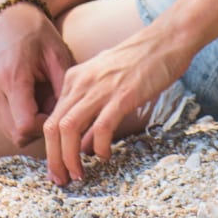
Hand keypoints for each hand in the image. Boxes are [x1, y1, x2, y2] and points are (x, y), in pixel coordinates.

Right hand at [0, 2, 75, 146]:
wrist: (11, 21)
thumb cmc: (39, 35)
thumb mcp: (58, 56)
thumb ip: (63, 88)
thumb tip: (69, 119)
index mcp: (13, 78)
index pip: (26, 125)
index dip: (47, 126)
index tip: (61, 112)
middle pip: (18, 135)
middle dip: (41, 128)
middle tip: (57, 107)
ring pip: (12, 133)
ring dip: (32, 126)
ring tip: (46, 102)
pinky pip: (7, 124)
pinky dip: (23, 120)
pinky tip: (36, 101)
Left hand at [41, 24, 189, 185]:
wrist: (168, 38)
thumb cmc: (142, 61)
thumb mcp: (107, 81)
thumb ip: (92, 110)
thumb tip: (84, 145)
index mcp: (75, 78)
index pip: (51, 119)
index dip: (50, 149)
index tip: (57, 168)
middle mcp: (83, 82)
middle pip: (53, 127)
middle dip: (54, 159)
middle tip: (62, 180)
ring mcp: (102, 88)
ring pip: (69, 129)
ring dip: (69, 158)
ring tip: (79, 174)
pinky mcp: (124, 94)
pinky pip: (102, 127)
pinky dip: (100, 147)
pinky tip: (105, 156)